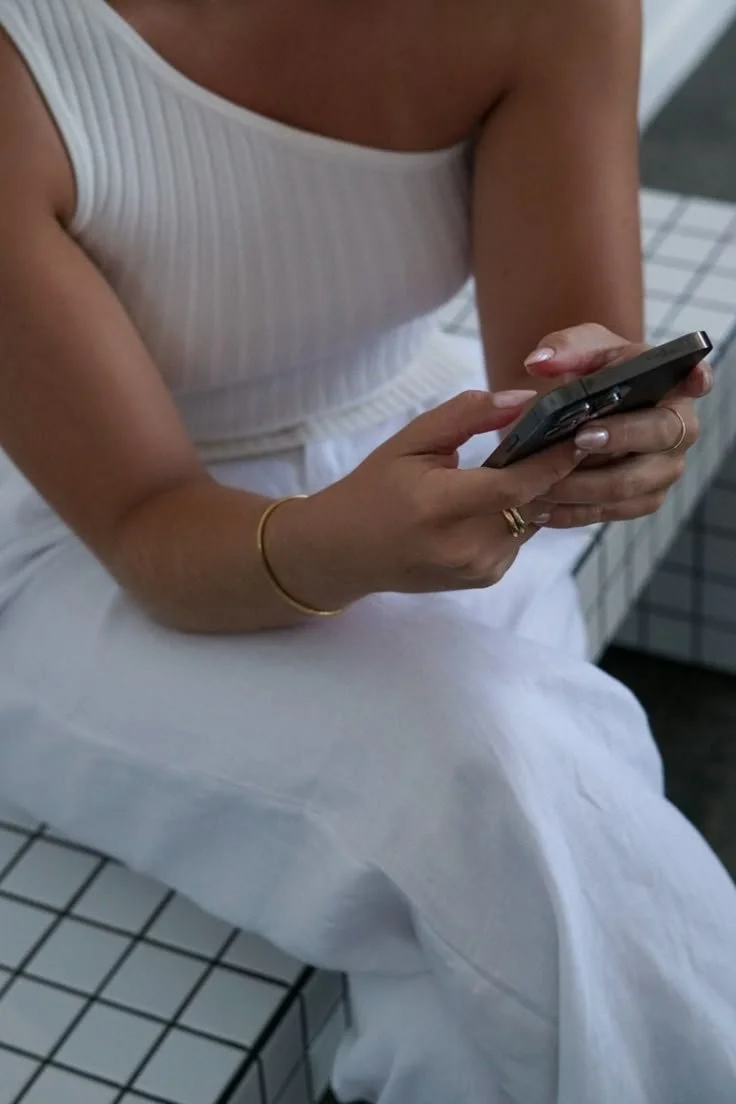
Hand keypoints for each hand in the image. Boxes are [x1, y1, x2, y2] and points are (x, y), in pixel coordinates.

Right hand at [274, 389, 581, 606]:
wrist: (346, 553)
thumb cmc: (374, 489)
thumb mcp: (410, 441)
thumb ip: (466, 415)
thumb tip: (523, 399)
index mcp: (439, 508)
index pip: (515, 486)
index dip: (553, 459)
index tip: (580, 429)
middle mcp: (463, 547)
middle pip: (532, 503)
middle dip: (552, 468)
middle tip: (567, 432)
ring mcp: (476, 569)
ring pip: (531, 520)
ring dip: (536, 490)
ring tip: (533, 458)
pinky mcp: (485, 579)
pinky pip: (519, 537)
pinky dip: (517, 513)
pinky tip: (499, 496)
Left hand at [523, 323, 711, 527]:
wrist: (582, 414)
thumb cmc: (592, 376)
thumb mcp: (580, 352)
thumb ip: (563, 349)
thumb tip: (539, 362)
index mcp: (672, 385)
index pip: (697, 379)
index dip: (697, 379)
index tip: (693, 377)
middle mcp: (678, 429)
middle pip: (658, 437)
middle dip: (617, 439)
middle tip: (578, 439)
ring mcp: (663, 469)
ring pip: (628, 484)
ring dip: (582, 485)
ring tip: (542, 481)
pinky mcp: (642, 500)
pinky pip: (610, 512)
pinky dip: (573, 511)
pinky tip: (543, 507)